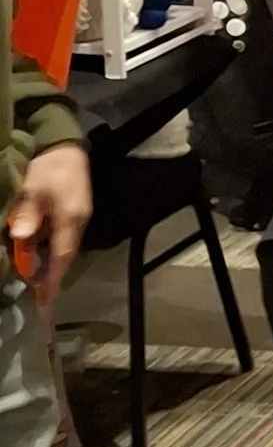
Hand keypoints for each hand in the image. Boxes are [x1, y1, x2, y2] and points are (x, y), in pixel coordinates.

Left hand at [8, 144, 89, 307]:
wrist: (66, 144)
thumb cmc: (49, 166)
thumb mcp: (33, 188)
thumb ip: (28, 213)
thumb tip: (20, 237)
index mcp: (70, 219)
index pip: (61, 257)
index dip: (52, 280)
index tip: (44, 302)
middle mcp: (78, 222)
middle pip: (64, 256)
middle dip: (50, 276)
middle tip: (36, 295)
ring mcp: (77, 217)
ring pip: (62, 248)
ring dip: (48, 263)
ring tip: (33, 279)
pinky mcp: (73, 211)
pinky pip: (60, 237)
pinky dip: (49, 249)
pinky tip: (36, 252)